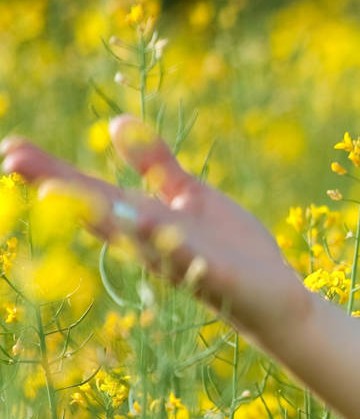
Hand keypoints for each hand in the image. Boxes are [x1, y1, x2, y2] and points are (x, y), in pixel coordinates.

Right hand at [1, 115, 313, 345]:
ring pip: (137, 235)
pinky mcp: (214, 273)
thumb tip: (115, 121)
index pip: (90, 193)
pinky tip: (148, 219)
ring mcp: (179, 259)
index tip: (10, 149)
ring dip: (105, 213)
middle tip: (13, 162)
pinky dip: (168, 240)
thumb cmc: (227, 246)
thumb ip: (155, 163)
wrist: (274, 297)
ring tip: (63, 191)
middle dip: (60, 189)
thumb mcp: (188, 195)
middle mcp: (151, 242)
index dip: (51, 173)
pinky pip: (187, 256)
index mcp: (142, 220)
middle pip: (100, 212)